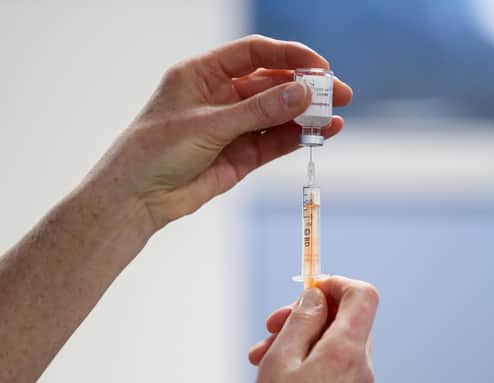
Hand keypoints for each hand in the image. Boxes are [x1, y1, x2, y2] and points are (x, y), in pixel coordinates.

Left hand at [88, 35, 351, 229]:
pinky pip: (274, 141)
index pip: (253, 54)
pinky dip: (296, 138)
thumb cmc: (155, 151)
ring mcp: (232, 126)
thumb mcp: (209, 125)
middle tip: (339, 93)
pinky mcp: (240, 155)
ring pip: (277, 114)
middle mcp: (220, 96)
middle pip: (272, 84)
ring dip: (305, 115)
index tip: (319, 66)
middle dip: (305, 88)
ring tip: (335, 117)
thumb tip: (302, 93)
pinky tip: (320, 133)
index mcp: (203, 74)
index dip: (288, 56)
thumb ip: (258, 110)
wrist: (137, 199)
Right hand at [247, 277, 379, 382]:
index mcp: (346, 351)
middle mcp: (359, 365)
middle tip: (271, 326)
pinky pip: (330, 363)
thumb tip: (317, 294)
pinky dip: (305, 358)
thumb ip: (302, 320)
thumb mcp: (281, 360)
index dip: (336, 283)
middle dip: (305, 314)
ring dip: (298, 338)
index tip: (308, 288)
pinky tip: (276, 372)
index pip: (363, 295)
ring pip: (332, 340)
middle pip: (344, 317)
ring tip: (263, 355)